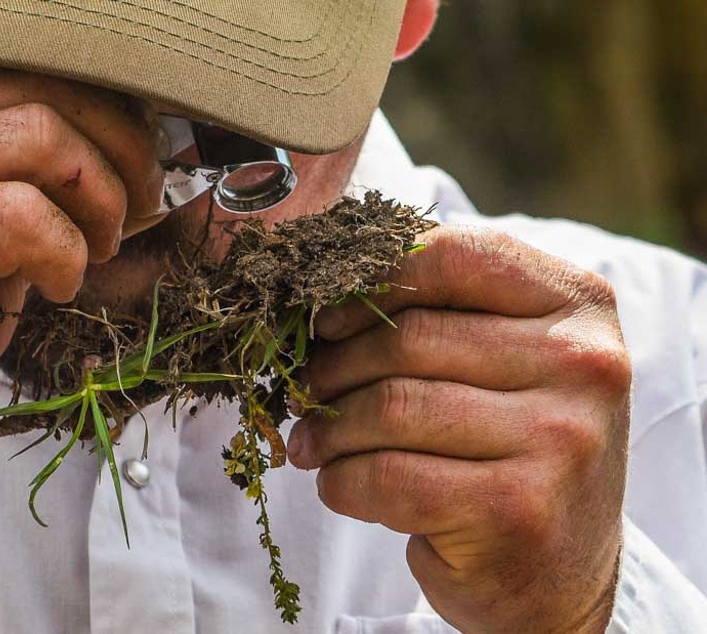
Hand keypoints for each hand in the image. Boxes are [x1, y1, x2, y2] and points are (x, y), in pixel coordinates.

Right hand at [0, 64, 163, 529]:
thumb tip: (112, 177)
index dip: (104, 119)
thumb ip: (14, 193)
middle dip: (118, 153)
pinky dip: (64, 252)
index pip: (27, 76)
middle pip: (44, 94)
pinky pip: (22, 214)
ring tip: (94, 252)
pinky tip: (57, 289)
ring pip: (41, 137)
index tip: (136, 172)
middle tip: (136, 210)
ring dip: (96, 199)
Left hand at [288, 226, 630, 631]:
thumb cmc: (511, 447)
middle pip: (410, 339)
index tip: (326, 319)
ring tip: (312, 441)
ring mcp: (559, 440)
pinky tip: (339, 484)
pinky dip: (342, 481)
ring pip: (392, 407)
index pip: (453, 258)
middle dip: (334, 367)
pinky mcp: (518, 510)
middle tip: (303, 391)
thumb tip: (325, 295)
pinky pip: (388, 477)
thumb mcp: (505, 360)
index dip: (371, 282)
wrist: (557, 570)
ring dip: (329, 429)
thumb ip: (440, 313)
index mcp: (578, 304)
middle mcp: (584, 364)